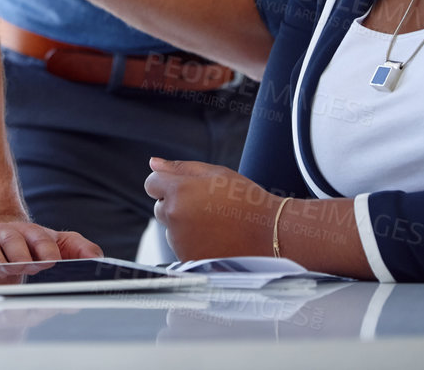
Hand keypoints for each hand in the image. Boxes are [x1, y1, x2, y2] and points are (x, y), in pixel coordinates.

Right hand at [0, 217, 101, 265]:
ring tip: (3, 269)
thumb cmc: (29, 246)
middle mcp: (6, 235)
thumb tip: (99, 258)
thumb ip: (78, 249)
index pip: (40, 238)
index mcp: (30, 234)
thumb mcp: (57, 244)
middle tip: (27, 265)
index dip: (45, 248)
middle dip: (19, 253)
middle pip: (12, 240)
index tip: (52, 261)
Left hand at [143, 157, 277, 261]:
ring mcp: (180, 241)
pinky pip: (182, 249)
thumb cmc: (246, 201)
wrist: (271, 234)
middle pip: (160, 208)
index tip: (185, 190)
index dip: (167, 184)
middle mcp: (174, 217)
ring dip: (185, 227)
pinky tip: (217, 240)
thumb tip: (154, 163)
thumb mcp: (215, 174)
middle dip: (176, 206)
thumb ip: (180, 168)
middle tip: (207, 208)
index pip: (152, 184)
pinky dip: (194, 245)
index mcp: (178, 191)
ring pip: (171, 231)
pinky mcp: (188, 260)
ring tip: (216, 225)